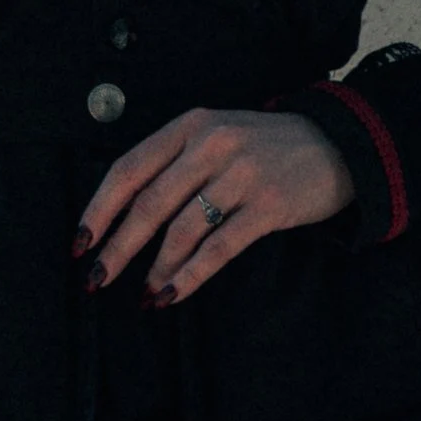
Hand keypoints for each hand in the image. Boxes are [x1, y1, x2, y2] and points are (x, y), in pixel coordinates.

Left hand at [75, 104, 354, 304]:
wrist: (340, 144)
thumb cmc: (266, 148)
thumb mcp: (217, 136)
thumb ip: (174, 164)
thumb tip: (123, 217)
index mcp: (190, 126)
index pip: (129, 169)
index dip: (99, 209)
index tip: (80, 243)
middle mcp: (212, 145)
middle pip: (149, 203)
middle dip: (118, 247)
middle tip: (96, 279)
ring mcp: (241, 174)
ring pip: (182, 229)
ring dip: (156, 267)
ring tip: (144, 293)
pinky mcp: (268, 206)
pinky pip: (218, 248)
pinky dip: (190, 275)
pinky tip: (172, 293)